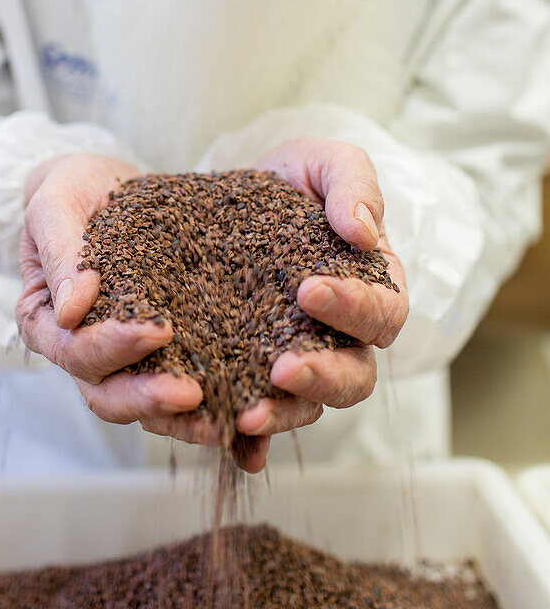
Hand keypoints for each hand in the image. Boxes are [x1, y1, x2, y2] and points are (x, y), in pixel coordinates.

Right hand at [16, 153, 209, 454]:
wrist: (104, 184)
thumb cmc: (72, 190)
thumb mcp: (56, 206)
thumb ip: (60, 253)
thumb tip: (72, 311)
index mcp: (46, 321)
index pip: (75, 350)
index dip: (113, 347)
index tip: (160, 329)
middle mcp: (81, 350)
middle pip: (107, 394)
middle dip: (149, 397)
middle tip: (192, 393)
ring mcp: (123, 356)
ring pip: (145, 405)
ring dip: (181, 419)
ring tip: (225, 418)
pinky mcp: (164, 351)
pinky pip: (182, 387)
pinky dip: (212, 409)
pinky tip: (245, 419)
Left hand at [234, 138, 407, 459]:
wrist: (226, 198)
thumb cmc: (289, 179)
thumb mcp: (321, 161)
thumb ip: (352, 184)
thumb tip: (363, 231)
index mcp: (370, 287)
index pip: (381, 311)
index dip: (352, 307)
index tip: (309, 289)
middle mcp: (340, 336)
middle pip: (354, 377)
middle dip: (323, 376)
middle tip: (282, 366)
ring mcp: (296, 358)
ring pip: (308, 407)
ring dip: (282, 415)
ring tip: (245, 413)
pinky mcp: (252, 375)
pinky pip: (260, 421)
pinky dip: (250, 442)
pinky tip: (231, 446)